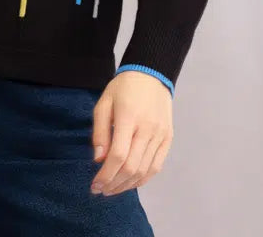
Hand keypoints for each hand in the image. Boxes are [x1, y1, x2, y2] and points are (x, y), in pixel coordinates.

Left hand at [89, 70, 172, 195]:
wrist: (151, 73)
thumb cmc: (123, 88)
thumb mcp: (104, 103)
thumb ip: (100, 132)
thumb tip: (98, 159)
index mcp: (128, 117)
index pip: (118, 155)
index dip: (105, 175)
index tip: (94, 185)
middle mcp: (147, 128)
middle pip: (131, 167)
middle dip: (114, 184)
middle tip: (101, 190)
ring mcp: (160, 134)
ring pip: (144, 170)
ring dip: (127, 185)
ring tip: (113, 189)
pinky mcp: (168, 138)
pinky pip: (156, 166)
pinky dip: (143, 179)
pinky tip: (130, 182)